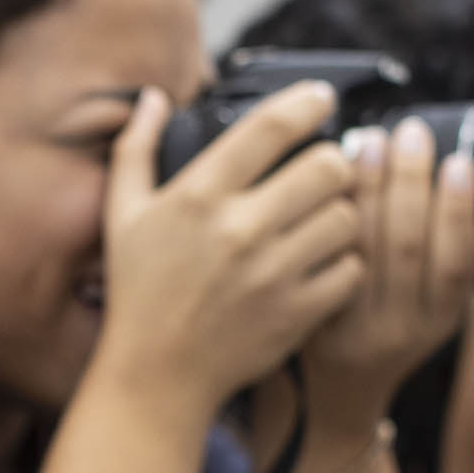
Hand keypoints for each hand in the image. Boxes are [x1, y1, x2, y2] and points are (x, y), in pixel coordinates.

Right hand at [89, 82, 364, 431]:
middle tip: (325, 172)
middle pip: (328, 166)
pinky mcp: (297, 313)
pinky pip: (351, 269)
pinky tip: (323, 264)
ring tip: (323, 220)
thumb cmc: (139, 292)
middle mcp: (239, 230)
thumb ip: (134, 149)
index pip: (270, 128)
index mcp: (198, 196)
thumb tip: (154, 97)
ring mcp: (272, 274)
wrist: (157, 376)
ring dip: (343, 213)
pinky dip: (345, 264)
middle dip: (333, 162)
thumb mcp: (122, 216)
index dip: (307, 102)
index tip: (321, 98)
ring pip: (347, 216)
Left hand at [298, 117, 473, 443]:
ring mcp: (351, 327)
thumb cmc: (390, 331)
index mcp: (441, 321)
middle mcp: (399, 330)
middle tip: (411, 132)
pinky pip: (322, 258)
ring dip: (370, 186)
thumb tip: (458, 168)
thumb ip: (444, 255)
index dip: (459, 211)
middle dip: (410, 181)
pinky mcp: (310, 319)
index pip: (457, 263)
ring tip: (374, 140)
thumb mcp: (431, 308)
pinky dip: (330, 214)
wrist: (337, 394)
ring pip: (362, 247)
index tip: (458, 162)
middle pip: (407, 246)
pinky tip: (334, 180)